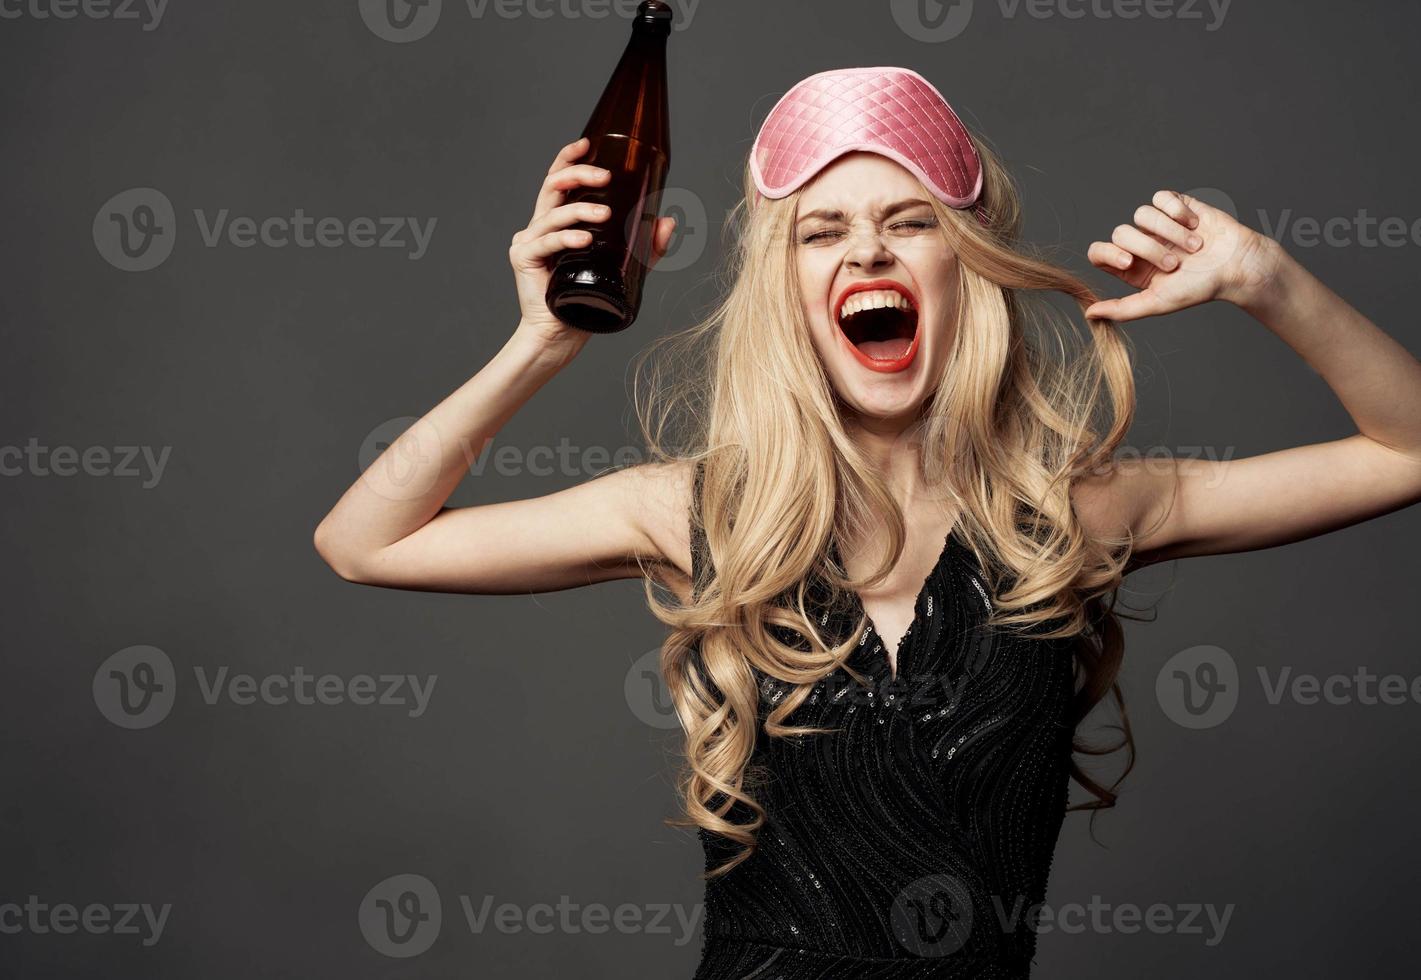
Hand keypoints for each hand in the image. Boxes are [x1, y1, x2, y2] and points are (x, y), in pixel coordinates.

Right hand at [509, 136, 677, 354]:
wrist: (561, 335)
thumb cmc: (588, 299)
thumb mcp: (624, 268)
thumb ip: (645, 247)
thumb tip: (667, 222)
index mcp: (556, 221)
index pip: (558, 180)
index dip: (569, 158)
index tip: (587, 145)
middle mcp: (538, 226)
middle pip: (553, 186)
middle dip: (579, 174)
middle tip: (606, 177)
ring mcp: (528, 242)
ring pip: (552, 214)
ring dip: (579, 210)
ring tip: (604, 215)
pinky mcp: (524, 260)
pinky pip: (546, 243)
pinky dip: (566, 238)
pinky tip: (583, 240)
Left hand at [1084, 189, 1281, 321]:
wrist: (1238, 266)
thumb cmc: (1200, 287)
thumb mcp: (1157, 303)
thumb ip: (1122, 309)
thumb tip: (1089, 314)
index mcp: (1131, 267)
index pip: (1098, 252)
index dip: (1107, 253)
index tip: (1128, 262)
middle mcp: (1141, 244)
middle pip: (1121, 232)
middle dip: (1148, 248)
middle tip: (1174, 264)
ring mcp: (1158, 224)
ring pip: (1142, 214)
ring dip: (1169, 232)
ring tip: (1193, 247)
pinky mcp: (1177, 205)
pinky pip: (1161, 197)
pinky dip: (1177, 210)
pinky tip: (1195, 224)